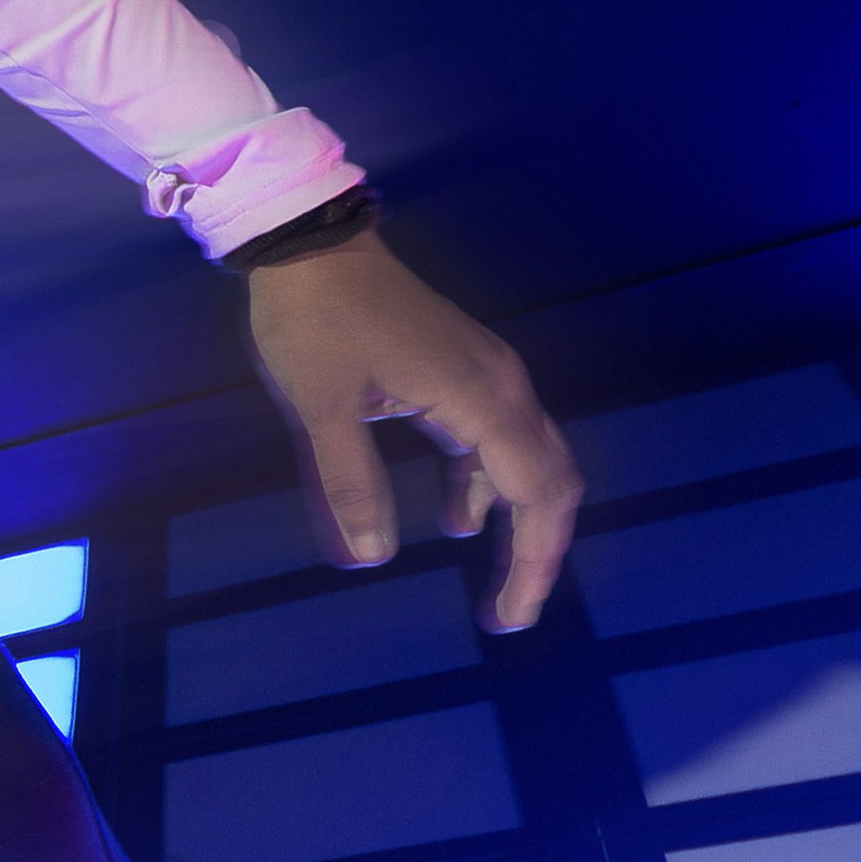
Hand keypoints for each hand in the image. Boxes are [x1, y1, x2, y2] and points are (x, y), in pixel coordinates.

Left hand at [243, 226, 582, 631]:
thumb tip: (371, 559)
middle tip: (507, 615)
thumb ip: (349, 484)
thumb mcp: (320, 408)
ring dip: (515, 522)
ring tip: (490, 585)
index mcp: (483, 398)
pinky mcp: (462, 371)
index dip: (530, 564)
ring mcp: (487, 375)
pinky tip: (458, 519)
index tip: (509, 619)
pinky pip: (495, 440)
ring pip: (529, 462)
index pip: (536, 497)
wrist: (309, 242)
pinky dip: (485, 485)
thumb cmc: (312, 319)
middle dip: (536, 553)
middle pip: (551, 483)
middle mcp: (503, 387)